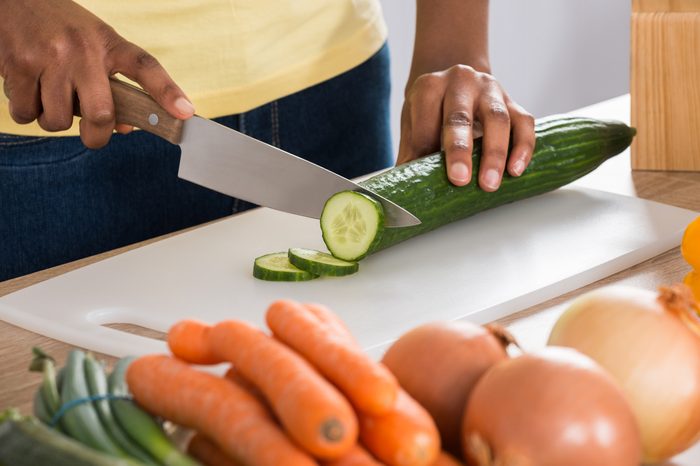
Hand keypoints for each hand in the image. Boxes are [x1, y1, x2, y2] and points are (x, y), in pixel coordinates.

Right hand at [0, 0, 193, 147]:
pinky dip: (26, 111)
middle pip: (101, 114)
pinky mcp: (18, 65)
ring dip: (54, 119)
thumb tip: (124, 129)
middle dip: (96, 136)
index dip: (167, 92)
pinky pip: (26, 113)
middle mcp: (82, 50)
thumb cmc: (61, 29)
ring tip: (50, 96)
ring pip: (59, 120)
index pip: (145, 66)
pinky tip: (28, 89)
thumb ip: (114, 83)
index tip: (185, 113)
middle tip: (93, 134)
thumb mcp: (95, 44)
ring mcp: (49, 57)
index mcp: (109, 43)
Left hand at [397, 65, 534, 190]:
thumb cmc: (431, 112)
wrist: (455, 83)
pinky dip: (523, 146)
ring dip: (495, 154)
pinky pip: (523, 122)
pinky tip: (516, 170)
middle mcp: (460, 81)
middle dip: (460, 151)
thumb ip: (409, 155)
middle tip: (460, 181)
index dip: (425, 148)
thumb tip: (401, 197)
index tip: (426, 176)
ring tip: (490, 184)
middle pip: (460, 116)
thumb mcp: (413, 126)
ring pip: (497, 118)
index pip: (425, 120)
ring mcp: (490, 88)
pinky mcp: (512, 101)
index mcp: (429, 87)